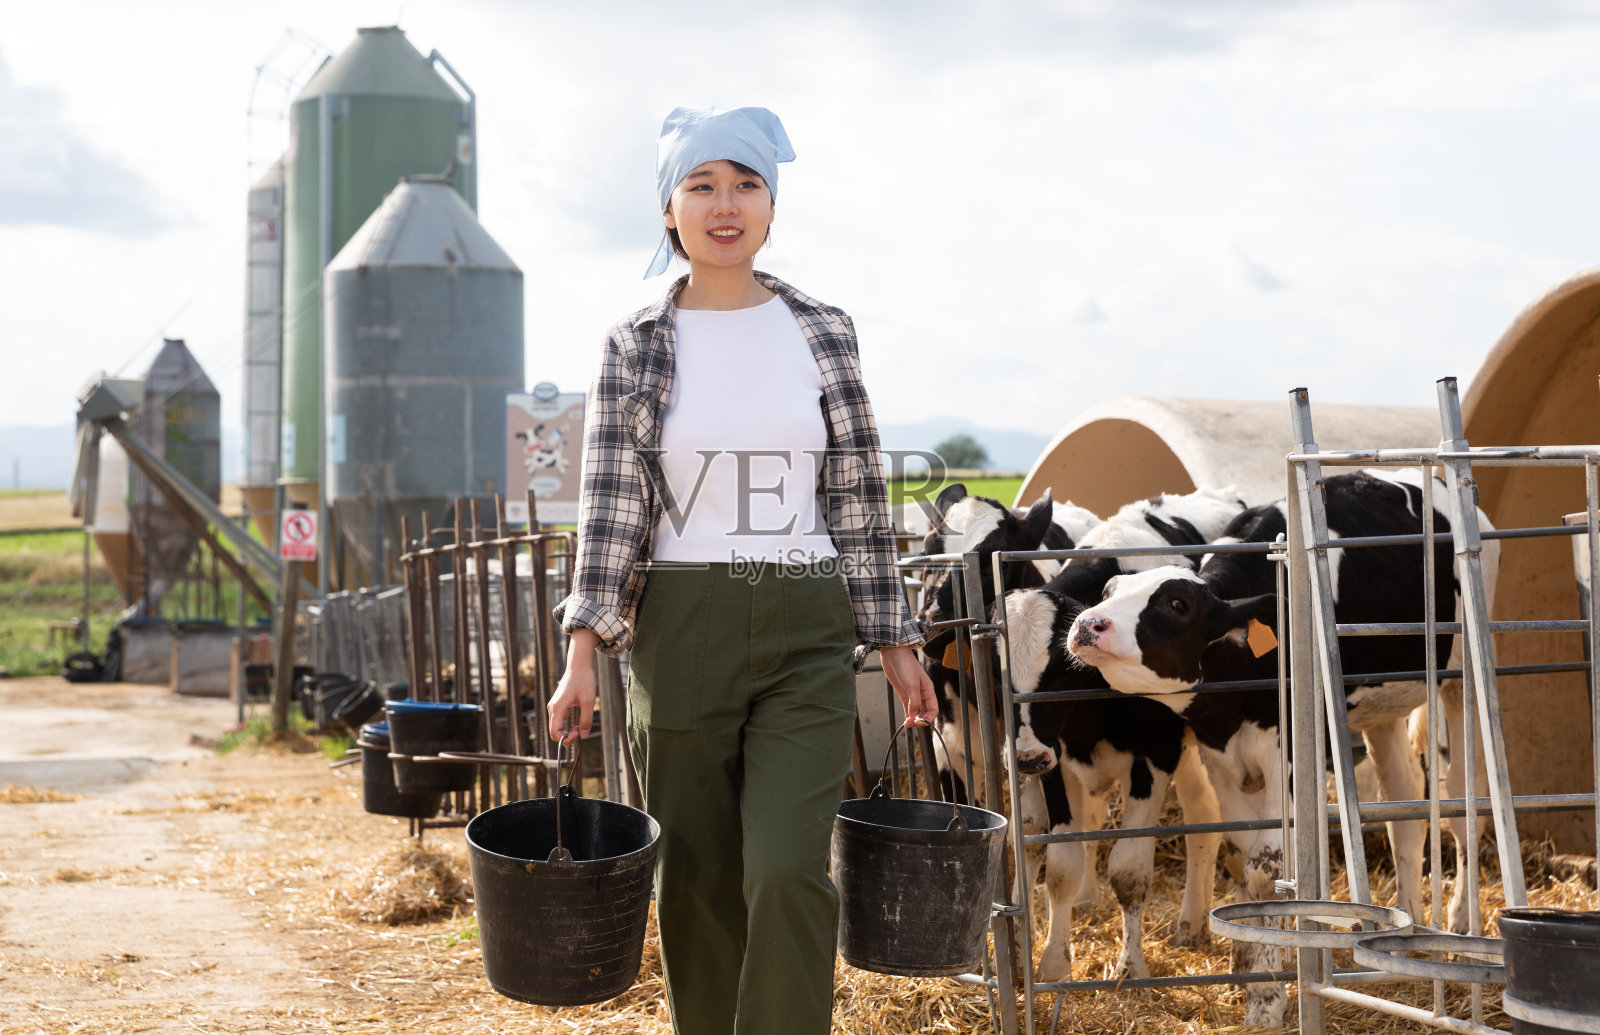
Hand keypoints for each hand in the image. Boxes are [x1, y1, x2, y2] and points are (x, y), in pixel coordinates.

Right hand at [546, 629, 598, 744]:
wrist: (579, 666)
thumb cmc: (584, 680)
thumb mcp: (588, 700)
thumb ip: (586, 719)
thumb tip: (583, 735)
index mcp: (558, 708)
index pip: (555, 733)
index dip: (566, 738)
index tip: (578, 732)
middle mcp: (552, 708)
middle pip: (554, 732)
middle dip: (567, 737)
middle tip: (580, 732)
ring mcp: (554, 707)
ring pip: (556, 728)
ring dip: (567, 732)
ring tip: (580, 727)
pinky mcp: (558, 705)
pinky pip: (559, 721)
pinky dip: (566, 726)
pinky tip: (577, 723)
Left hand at [879, 645, 937, 726]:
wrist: (893, 654)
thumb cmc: (905, 665)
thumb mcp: (912, 685)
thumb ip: (914, 701)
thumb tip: (914, 716)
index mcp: (928, 690)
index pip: (933, 709)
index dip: (928, 718)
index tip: (920, 722)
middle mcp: (922, 693)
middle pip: (925, 712)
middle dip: (920, 720)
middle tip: (911, 724)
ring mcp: (913, 694)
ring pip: (916, 711)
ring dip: (913, 719)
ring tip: (907, 723)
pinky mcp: (904, 693)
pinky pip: (908, 707)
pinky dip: (908, 715)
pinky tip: (905, 720)